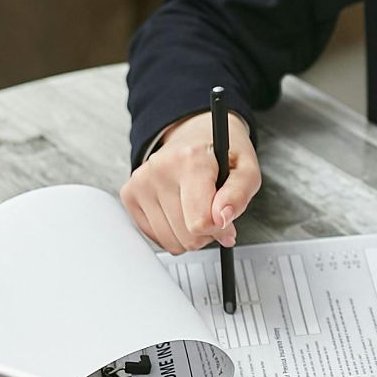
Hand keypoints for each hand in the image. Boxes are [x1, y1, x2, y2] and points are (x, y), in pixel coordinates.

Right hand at [120, 110, 258, 253]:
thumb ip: (240, 194)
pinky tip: (179, 209)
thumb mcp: (247, 169)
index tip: (225, 215)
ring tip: (197, 208)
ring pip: (170, 242)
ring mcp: (141, 181)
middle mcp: (160, 168)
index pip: (201, 221)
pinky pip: (155, 237)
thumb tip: (223, 218)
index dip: (220, 227)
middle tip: (213, 210)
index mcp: (191, 159)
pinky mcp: (129, 194)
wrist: (195, 134)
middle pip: (186, 236)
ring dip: (189, 234)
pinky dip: (172, 231)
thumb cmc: (222, 154)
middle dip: (206, 232)